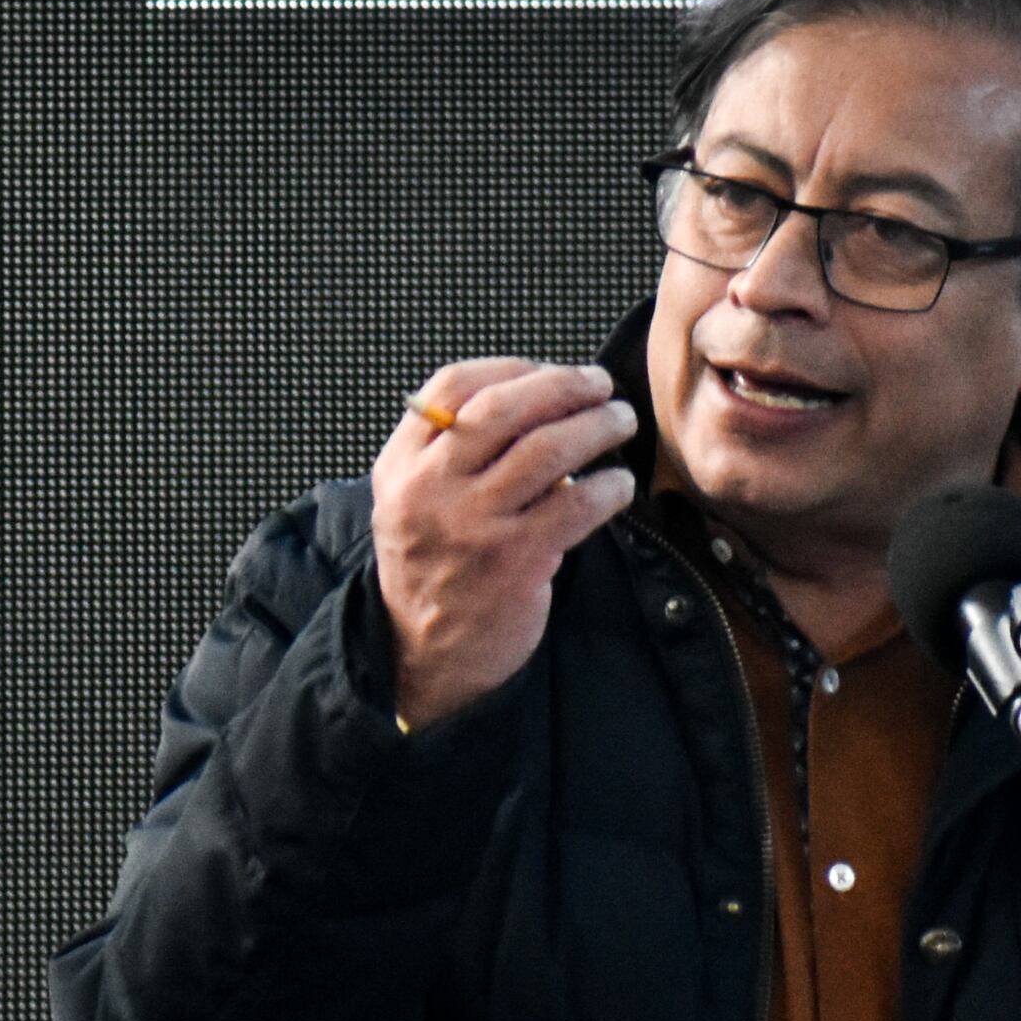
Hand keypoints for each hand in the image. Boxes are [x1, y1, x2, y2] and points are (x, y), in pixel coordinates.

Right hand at [370, 360, 637, 730]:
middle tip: (600, 385)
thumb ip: (449, 449)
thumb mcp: (412, 500)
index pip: (452, 387)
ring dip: (596, 426)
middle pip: (504, 408)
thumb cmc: (435, 567)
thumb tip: (534, 394)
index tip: (549, 370)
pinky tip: (619, 484)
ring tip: (619, 422)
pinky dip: (609, 486)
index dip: (511, 368)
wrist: (426, 652)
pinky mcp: (514, 561)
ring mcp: (471, 525)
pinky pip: (576, 505)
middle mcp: (429, 489)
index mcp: (401, 465)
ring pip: (546, 450)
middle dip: (563, 386)